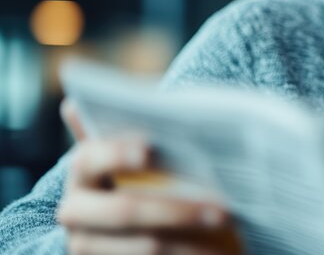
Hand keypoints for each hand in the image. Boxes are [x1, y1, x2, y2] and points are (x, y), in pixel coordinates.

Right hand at [57, 99, 239, 254]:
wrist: (130, 223)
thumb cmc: (143, 172)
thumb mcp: (136, 152)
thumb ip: (134, 128)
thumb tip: (95, 101)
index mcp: (82, 170)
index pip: (90, 158)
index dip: (117, 152)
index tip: (150, 149)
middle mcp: (75, 211)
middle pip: (126, 211)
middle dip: (179, 210)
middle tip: (225, 209)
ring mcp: (87, 246)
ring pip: (147, 246)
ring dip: (193, 241)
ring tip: (231, 229)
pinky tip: (221, 251)